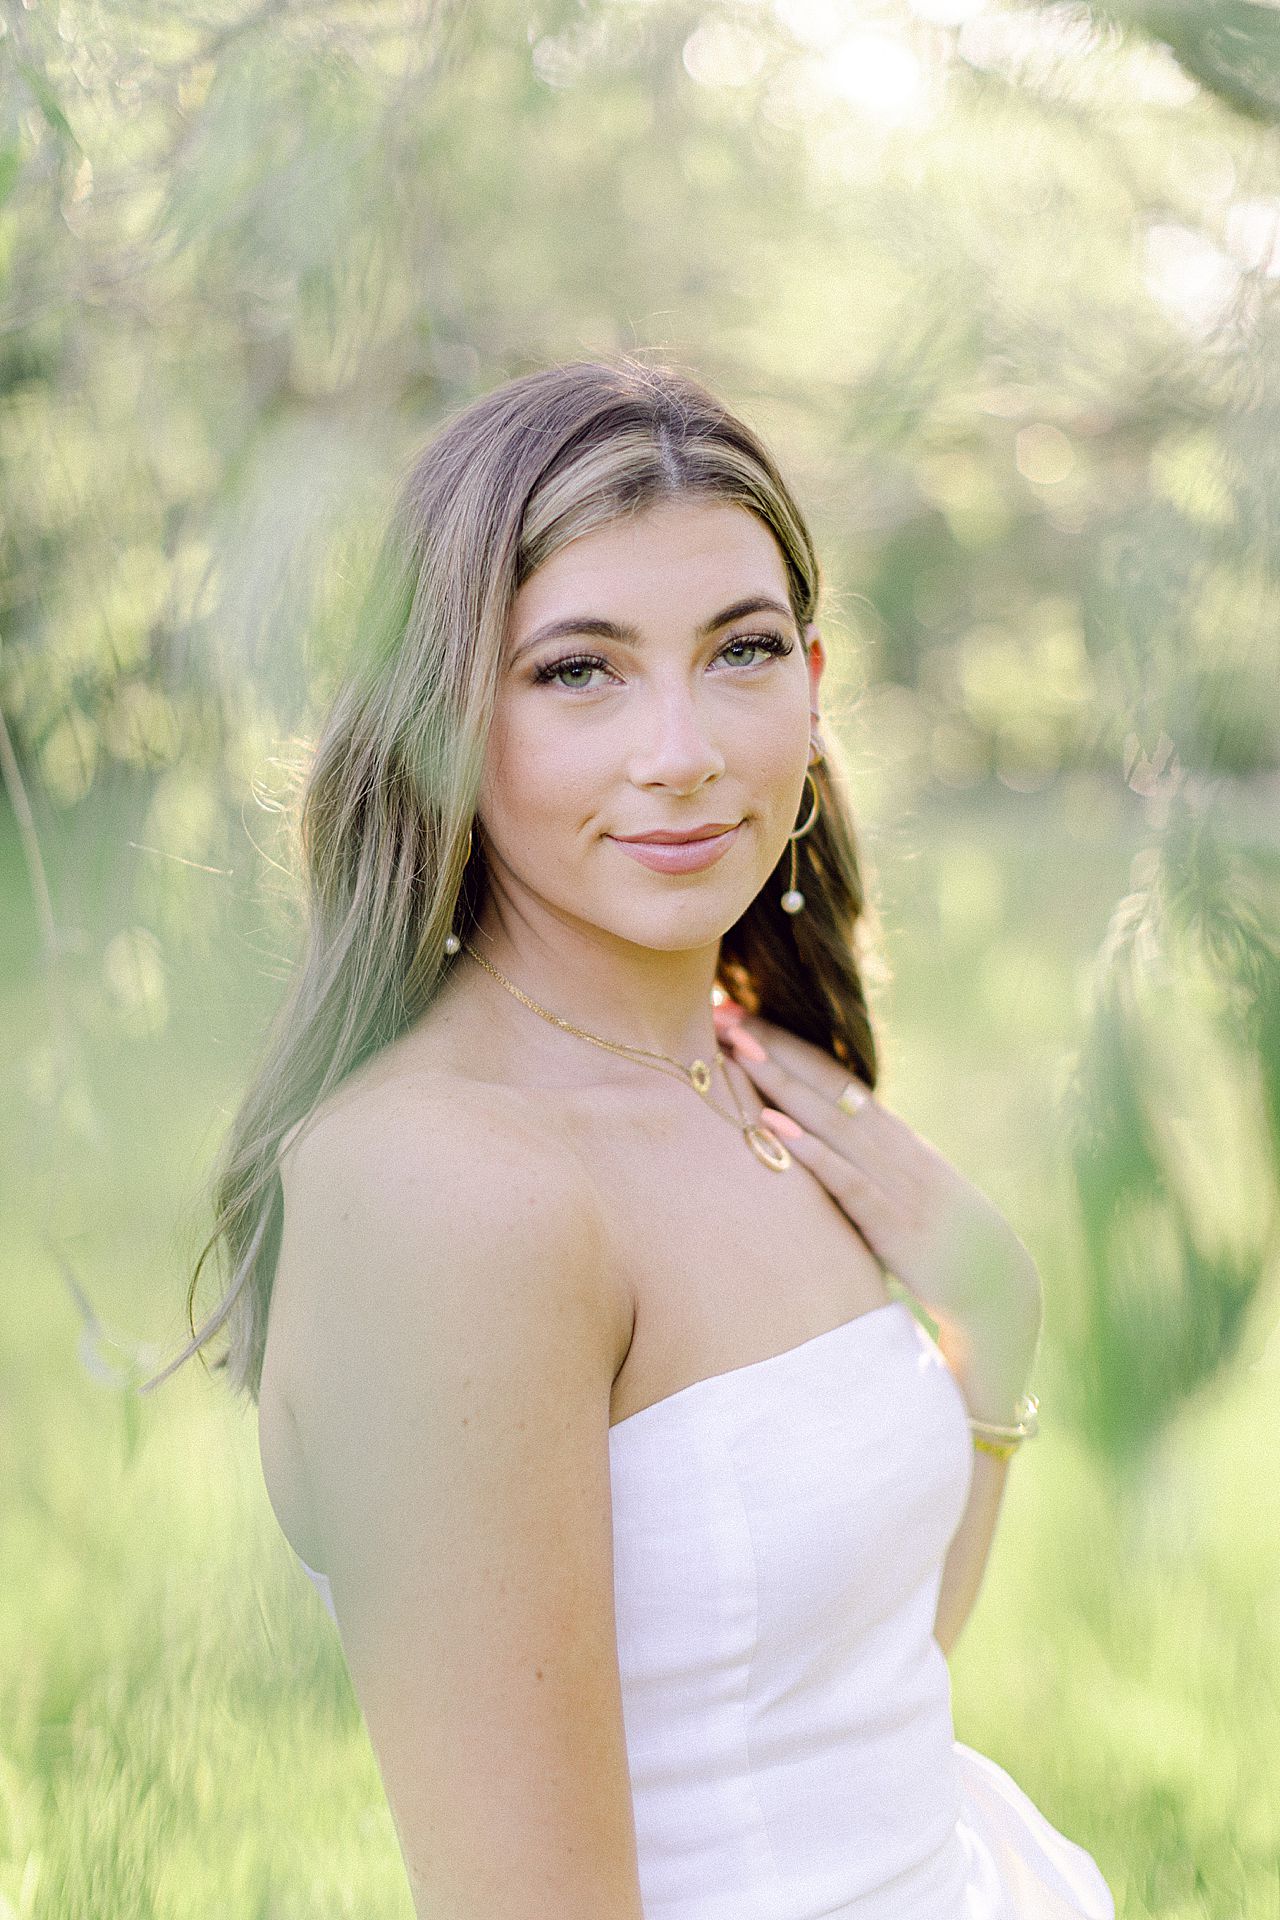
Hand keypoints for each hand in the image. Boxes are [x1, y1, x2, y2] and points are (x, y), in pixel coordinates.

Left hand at [713, 1000, 1041, 1341]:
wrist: (994, 1277)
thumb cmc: (934, 1231)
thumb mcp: (894, 1181)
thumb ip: (856, 1155)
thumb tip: (806, 1132)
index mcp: (886, 1131)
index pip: (827, 1072)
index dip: (782, 1041)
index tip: (736, 1013)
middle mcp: (888, 1142)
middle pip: (823, 1082)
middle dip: (772, 1046)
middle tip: (723, 1014)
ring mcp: (891, 1177)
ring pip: (829, 1120)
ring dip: (782, 1084)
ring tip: (739, 1053)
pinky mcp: (891, 1220)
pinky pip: (846, 1180)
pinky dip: (811, 1152)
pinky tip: (775, 1130)